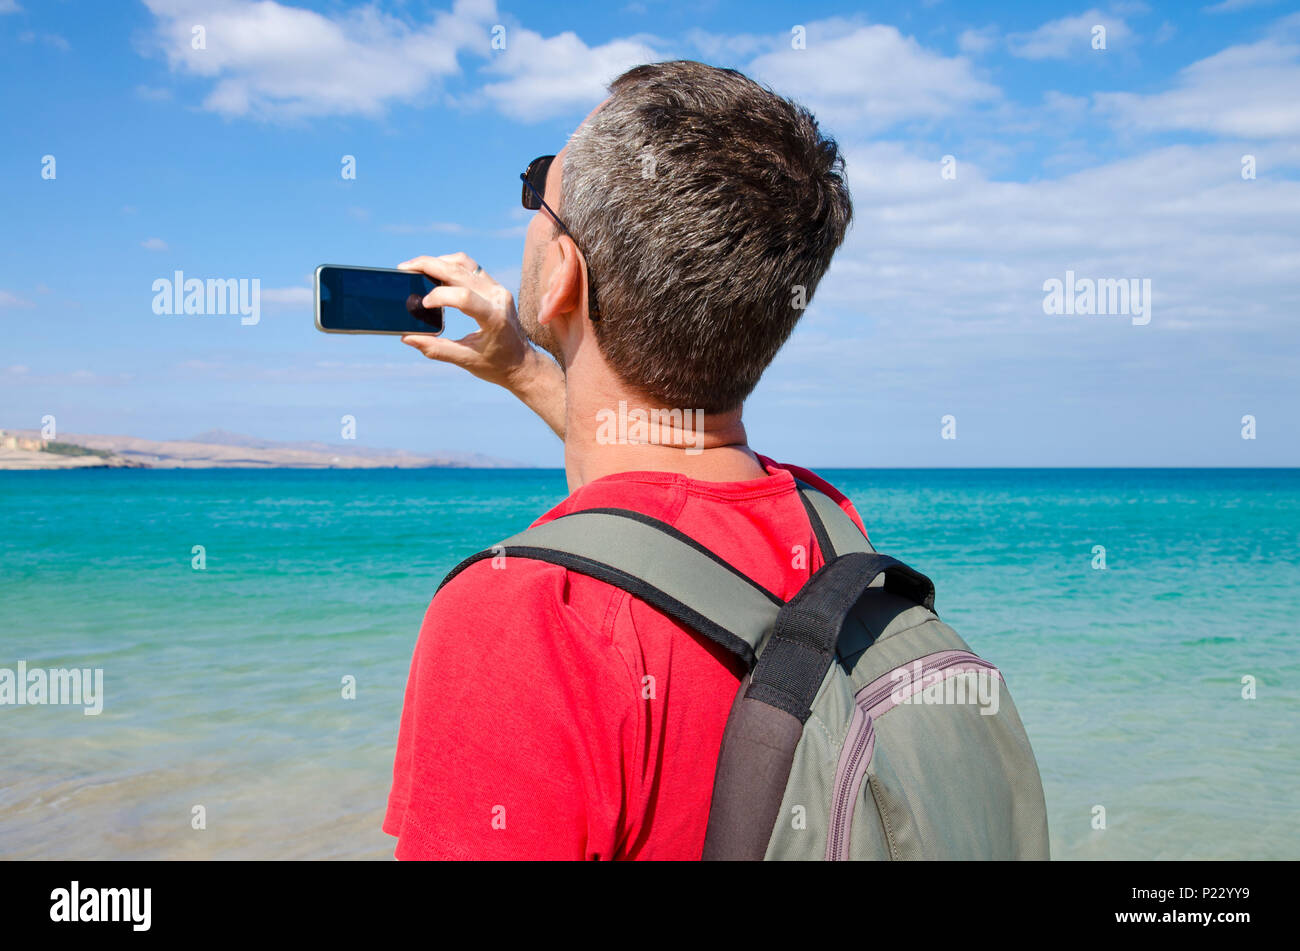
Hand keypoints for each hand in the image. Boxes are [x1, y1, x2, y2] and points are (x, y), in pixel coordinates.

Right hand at [397, 253, 565, 437]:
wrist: (522, 363)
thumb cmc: (497, 366)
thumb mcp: (466, 361)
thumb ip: (436, 349)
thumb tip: (408, 337)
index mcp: (495, 318)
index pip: (465, 297)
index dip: (440, 296)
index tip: (423, 304)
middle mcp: (498, 298)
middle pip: (460, 271)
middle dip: (430, 265)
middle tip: (405, 268)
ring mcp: (498, 289)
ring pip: (465, 264)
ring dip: (439, 262)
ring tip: (417, 268)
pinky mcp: (494, 287)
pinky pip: (470, 268)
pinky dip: (450, 266)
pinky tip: (433, 273)